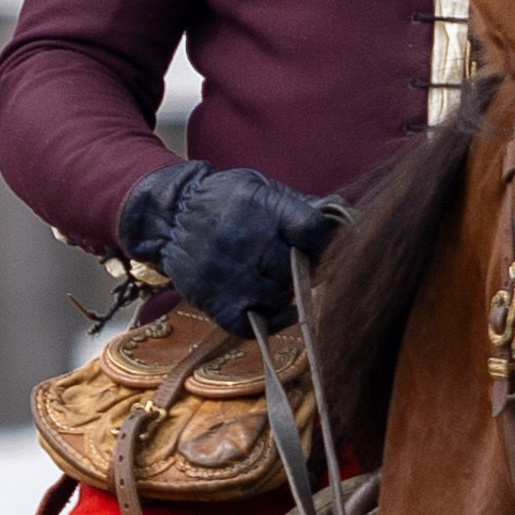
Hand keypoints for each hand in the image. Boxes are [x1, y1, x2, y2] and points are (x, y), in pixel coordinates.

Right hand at [118, 161, 343, 332]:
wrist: (168, 214)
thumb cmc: (225, 201)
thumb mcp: (261, 188)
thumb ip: (300, 207)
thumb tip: (346, 219)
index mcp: (259, 205)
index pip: (313, 231)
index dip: (325, 243)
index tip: (321, 247)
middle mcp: (242, 239)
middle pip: (298, 269)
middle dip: (305, 270)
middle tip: (300, 266)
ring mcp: (226, 273)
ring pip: (279, 299)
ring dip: (284, 294)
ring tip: (275, 279)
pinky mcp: (212, 300)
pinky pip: (253, 326)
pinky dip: (270, 322)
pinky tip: (275, 309)